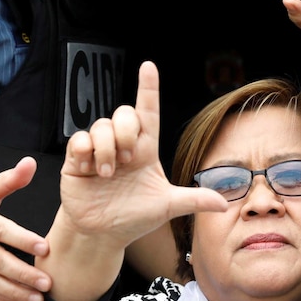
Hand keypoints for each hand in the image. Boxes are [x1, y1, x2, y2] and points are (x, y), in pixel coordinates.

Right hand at [45, 61, 225, 300]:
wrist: (102, 234)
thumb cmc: (134, 218)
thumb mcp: (167, 207)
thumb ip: (193, 200)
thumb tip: (223, 204)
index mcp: (145, 149)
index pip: (148, 111)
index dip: (148, 88)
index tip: (148, 67)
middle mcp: (122, 144)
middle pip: (124, 113)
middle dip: (126, 132)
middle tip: (127, 160)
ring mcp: (99, 150)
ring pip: (101, 125)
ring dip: (107, 149)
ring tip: (107, 174)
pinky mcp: (77, 159)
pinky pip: (78, 139)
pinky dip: (85, 151)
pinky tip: (88, 170)